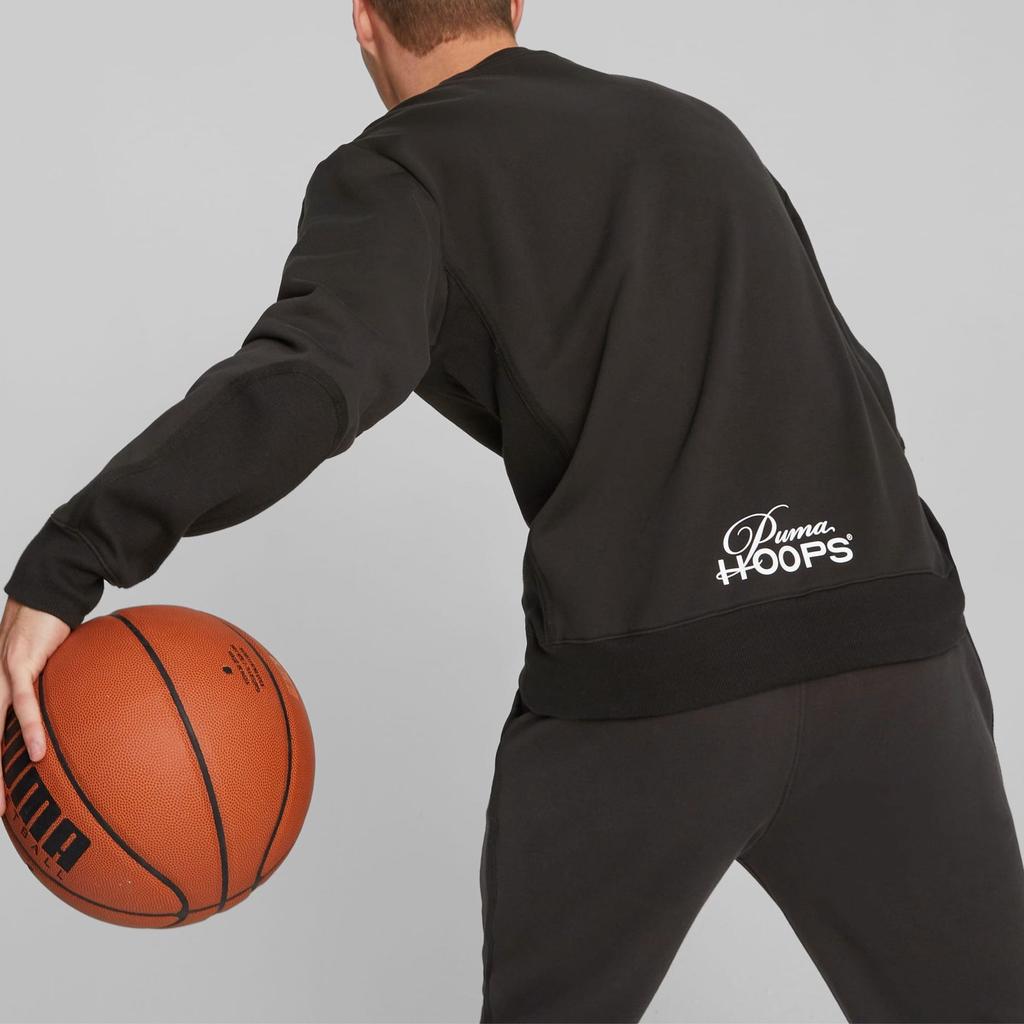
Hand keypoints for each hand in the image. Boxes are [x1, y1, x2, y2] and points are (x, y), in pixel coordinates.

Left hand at [0, 597, 70, 811]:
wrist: (48, 590)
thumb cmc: (52, 626)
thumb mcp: (56, 667)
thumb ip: (59, 692)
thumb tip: (88, 712)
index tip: (3, 799)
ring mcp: (0, 677)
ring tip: (1, 800)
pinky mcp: (17, 665)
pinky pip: (23, 704)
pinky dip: (28, 730)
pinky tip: (36, 753)